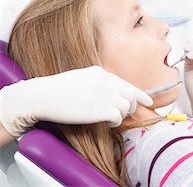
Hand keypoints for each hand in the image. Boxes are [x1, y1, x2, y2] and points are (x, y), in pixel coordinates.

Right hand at [0, 66, 152, 136]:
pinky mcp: (100, 109)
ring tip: (112, 117)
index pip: (127, 84)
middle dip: (132, 105)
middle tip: (125, 112)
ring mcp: (104, 95)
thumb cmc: (57, 90)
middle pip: (132, 94)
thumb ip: (98, 83)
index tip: (148, 101)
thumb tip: (111, 93)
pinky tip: (108, 122)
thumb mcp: (81, 78)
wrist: (42, 95)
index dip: (140, 94)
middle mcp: (106, 82)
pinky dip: (116, 121)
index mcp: (101, 73)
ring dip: (122, 114)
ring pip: (127, 106)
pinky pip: (118, 117)